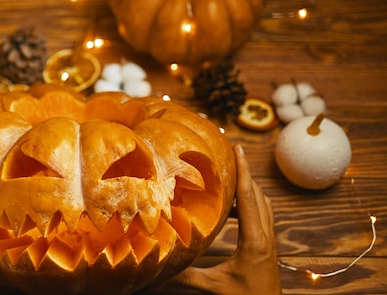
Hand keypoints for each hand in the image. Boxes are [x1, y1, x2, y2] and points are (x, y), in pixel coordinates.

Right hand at [166, 144, 281, 294]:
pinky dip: (251, 203)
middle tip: (230, 155)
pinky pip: (263, 215)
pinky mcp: (269, 246)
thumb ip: (187, 276)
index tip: (238, 149)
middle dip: (245, 173)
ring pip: (264, 204)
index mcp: (254, 240)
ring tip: (229, 178)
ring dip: (249, 188)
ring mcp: (270, 241)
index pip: (249, 197)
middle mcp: (266, 236)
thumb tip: (158, 270)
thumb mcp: (215, 287)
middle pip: (258, 195)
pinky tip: (236, 208)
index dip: (243, 171)